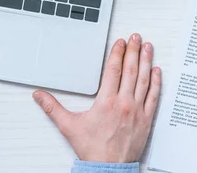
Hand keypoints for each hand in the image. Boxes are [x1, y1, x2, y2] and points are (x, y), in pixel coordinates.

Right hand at [32, 33, 160, 162]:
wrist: (108, 168)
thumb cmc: (92, 149)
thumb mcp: (69, 126)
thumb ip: (52, 108)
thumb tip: (39, 96)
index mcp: (106, 102)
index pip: (113, 70)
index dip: (116, 53)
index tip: (119, 42)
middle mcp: (124, 103)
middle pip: (130, 70)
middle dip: (133, 51)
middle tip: (135, 37)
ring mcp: (137, 111)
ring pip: (144, 80)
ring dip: (146, 61)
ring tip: (147, 47)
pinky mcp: (146, 120)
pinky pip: (153, 97)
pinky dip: (156, 83)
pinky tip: (157, 71)